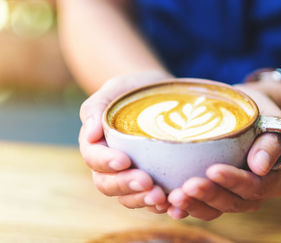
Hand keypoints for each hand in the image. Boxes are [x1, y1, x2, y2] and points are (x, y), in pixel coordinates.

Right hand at [79, 71, 172, 212]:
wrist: (155, 95)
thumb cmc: (130, 91)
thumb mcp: (113, 90)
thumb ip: (96, 108)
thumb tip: (91, 132)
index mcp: (96, 145)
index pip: (94, 158)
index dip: (106, 162)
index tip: (124, 160)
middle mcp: (109, 166)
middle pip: (108, 184)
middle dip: (126, 185)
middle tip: (147, 182)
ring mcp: (130, 175)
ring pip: (128, 197)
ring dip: (143, 200)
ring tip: (161, 198)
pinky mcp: (151, 181)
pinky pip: (150, 198)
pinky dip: (160, 204)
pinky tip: (174, 203)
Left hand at [167, 84, 280, 220]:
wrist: (248, 117)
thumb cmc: (261, 115)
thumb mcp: (272, 121)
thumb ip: (270, 143)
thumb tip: (261, 166)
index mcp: (273, 180)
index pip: (254, 186)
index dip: (233, 181)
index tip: (212, 170)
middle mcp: (253, 195)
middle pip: (231, 202)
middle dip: (207, 196)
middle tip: (186, 187)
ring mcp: (232, 198)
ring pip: (213, 210)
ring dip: (192, 205)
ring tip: (172, 198)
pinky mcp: (214, 196)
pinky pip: (199, 206)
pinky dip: (184, 208)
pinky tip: (167, 206)